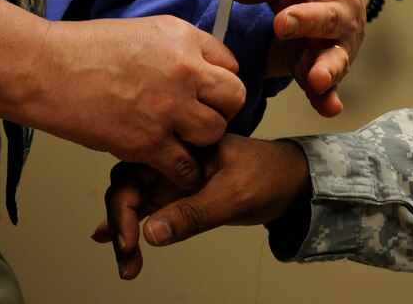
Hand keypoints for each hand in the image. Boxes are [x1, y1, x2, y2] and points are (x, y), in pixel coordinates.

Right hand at [0, 0, 244, 188]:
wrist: (44, 69)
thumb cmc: (82, 49)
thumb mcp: (143, 31)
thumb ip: (177, 49)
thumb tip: (196, 66)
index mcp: (184, 39)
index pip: (230, 64)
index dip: (219, 81)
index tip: (209, 92)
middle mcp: (185, 71)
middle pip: (234, 97)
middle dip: (222, 109)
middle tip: (204, 117)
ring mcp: (169, 107)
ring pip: (215, 131)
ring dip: (203, 139)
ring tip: (184, 140)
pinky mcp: (149, 141)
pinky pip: (186, 166)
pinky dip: (185, 173)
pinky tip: (178, 170)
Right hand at [92, 135, 309, 279]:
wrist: (293, 181)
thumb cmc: (269, 175)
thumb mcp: (233, 195)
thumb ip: (193, 214)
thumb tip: (151, 233)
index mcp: (183, 147)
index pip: (135, 172)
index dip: (124, 207)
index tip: (129, 238)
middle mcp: (175, 159)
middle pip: (129, 186)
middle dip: (120, 222)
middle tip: (126, 256)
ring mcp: (176, 177)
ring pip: (137, 201)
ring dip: (127, 231)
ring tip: (127, 264)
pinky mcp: (183, 194)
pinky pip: (151, 209)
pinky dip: (135, 226)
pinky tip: (120, 242)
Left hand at [215, 0, 364, 116]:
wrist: (336, 23)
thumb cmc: (306, 0)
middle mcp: (343, 10)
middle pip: (323, 15)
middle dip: (303, 20)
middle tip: (280, 24)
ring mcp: (343, 45)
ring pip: (335, 56)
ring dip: (325, 67)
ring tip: (316, 77)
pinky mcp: (336, 72)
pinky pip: (332, 89)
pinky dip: (328, 98)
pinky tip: (328, 107)